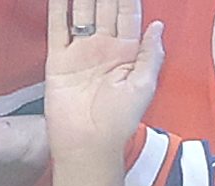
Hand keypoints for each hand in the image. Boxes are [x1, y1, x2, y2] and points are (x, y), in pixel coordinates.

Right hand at [44, 0, 164, 170]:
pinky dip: (57, 10)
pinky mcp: (59, 61)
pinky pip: (57, 29)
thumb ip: (152, 53)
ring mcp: (80, 52)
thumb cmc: (119, 120)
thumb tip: (157, 25)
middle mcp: (104, 47)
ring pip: (82, 13)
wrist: (88, 143)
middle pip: (104, 7)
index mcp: (127, 51)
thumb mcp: (145, 85)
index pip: (128, 12)